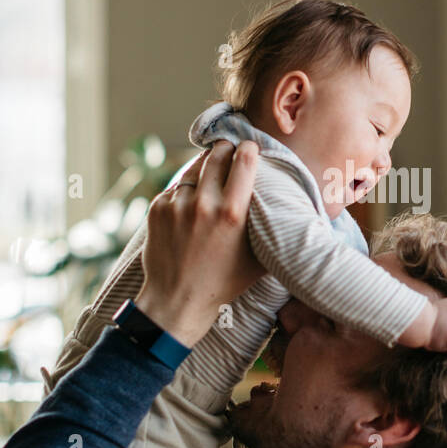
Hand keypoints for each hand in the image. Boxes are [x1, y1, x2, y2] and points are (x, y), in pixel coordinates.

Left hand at [134, 140, 263, 346]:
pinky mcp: (157, 208)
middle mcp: (203, 204)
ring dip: (204, 167)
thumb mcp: (258, 258)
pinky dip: (185, 189)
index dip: (249, 149)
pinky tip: (192, 202)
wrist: (177, 300)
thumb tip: (289, 210)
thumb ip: (270, 229)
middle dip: (226, 149)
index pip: (244, 161)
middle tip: (230, 150)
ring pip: (194, 168)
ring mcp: (177, 205)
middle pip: (217, 155)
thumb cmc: (223, 283)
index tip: (251, 147)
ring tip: (211, 172)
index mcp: (232, 214)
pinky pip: (175, 187)